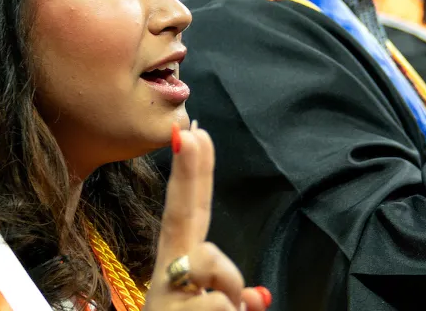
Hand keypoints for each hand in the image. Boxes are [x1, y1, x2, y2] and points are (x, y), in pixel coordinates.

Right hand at [144, 123, 268, 310]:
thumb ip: (229, 300)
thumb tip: (260, 297)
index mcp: (175, 277)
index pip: (186, 219)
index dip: (190, 178)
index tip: (191, 134)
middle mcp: (165, 281)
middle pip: (183, 220)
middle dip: (189, 176)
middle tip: (193, 132)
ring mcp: (167, 297)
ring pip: (219, 278)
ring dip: (229, 300)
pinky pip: (223, 307)